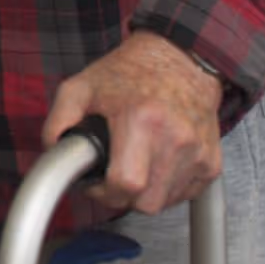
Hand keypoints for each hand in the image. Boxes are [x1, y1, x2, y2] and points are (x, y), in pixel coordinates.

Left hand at [43, 31, 224, 214]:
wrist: (180, 60)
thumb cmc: (131, 72)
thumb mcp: (81, 86)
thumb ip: (59, 120)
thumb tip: (52, 151)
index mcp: (141, 119)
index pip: (126, 183)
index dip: (104, 192)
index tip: (95, 184)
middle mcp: (175, 138)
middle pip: (147, 202)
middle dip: (123, 196)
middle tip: (112, 177)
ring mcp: (197, 152)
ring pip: (166, 202)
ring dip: (145, 193)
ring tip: (133, 166)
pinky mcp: (212, 162)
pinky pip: (185, 195)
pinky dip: (167, 188)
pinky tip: (155, 165)